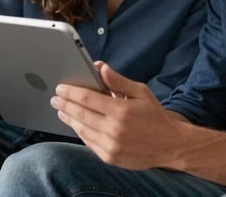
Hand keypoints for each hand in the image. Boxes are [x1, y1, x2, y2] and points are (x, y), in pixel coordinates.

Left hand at [51, 61, 183, 169]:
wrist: (170, 145)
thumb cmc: (155, 116)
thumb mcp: (141, 93)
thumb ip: (118, 81)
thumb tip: (100, 68)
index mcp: (121, 111)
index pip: (87, 98)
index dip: (71, 92)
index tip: (60, 88)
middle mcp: (114, 129)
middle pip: (81, 114)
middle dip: (65, 105)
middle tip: (55, 99)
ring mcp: (111, 146)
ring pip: (82, 130)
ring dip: (69, 119)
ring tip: (62, 110)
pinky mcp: (110, 157)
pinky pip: (89, 142)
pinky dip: (80, 132)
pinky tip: (76, 124)